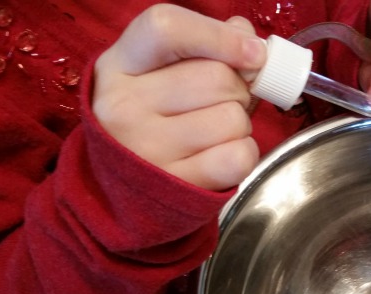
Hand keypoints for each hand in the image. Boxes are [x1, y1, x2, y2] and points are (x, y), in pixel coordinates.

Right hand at [92, 5, 265, 189]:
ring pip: (232, 118)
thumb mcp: (155, 73)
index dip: (220, 36)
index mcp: (118, 66)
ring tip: (216, 131)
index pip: (167, 28)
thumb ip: (201, 44)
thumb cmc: (150, 119)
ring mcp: (147, 149)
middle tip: (225, 102)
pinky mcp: (176, 184)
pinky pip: (238, 157)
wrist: (120, 188)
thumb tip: (247, 37)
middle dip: (238, 88)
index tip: (253, 53)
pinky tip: (223, 154)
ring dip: (240, 124)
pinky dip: (244, 153)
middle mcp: (124, 106)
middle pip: (216, 77)